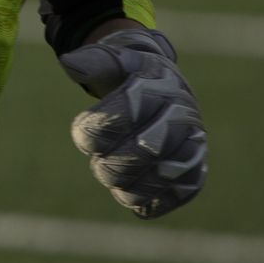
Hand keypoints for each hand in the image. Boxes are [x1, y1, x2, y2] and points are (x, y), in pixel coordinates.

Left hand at [59, 28, 207, 217]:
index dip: (94, 129)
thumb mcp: (111, 60)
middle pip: (141, 152)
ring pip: (156, 180)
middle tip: (98, 160)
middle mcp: (183, 118)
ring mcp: (193, 147)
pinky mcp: (195, 174)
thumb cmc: (128, 75)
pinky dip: (145, 202)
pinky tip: (129, 192)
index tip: (83, 130)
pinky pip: (172, 198)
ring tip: (112, 174)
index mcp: (159, 87)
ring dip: (123, 185)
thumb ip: (90, 62)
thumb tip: (69, 63)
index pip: (124, 114)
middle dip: (108, 163)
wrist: (164, 87)